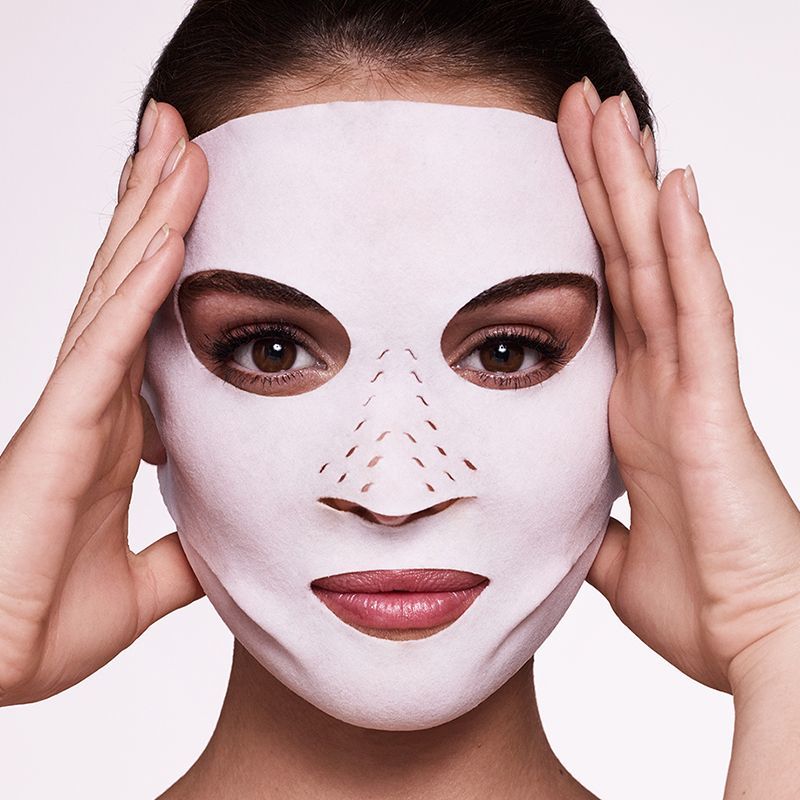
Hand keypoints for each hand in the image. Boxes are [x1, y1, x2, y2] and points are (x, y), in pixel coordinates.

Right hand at [0, 101, 207, 704]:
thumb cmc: (45, 622)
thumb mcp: (148, 582)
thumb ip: (188, 550)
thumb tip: (228, 536)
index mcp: (119, 429)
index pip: (152, 324)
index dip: (172, 264)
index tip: (201, 214)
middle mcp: (96, 401)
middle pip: (130, 282)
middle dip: (156, 205)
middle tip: (182, 136)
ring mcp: (75, 407)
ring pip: (117, 291)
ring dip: (151, 217)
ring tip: (175, 145)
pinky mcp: (60, 429)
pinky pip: (106, 345)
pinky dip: (139, 290)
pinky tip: (167, 239)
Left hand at [557, 79, 799, 693]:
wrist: (757, 647)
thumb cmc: (701, 600)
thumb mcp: (611, 549)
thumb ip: (584, 517)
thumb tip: (550, 510)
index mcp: (629, 407)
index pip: (598, 297)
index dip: (578, 234)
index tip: (551, 173)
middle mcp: (660, 381)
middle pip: (625, 260)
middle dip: (601, 183)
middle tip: (576, 108)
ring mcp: (691, 385)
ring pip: (659, 266)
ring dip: (636, 190)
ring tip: (614, 114)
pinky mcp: (714, 406)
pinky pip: (700, 313)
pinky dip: (687, 249)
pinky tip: (674, 189)